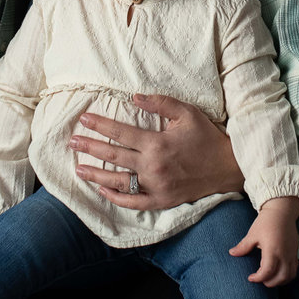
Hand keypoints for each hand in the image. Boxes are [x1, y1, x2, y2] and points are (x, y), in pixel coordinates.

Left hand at [70, 93, 243, 210]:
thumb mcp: (187, 113)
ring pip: (117, 181)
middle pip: (113, 156)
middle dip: (89, 147)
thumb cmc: (206, 137)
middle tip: (72, 141)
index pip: (120, 133)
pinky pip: (132, 201)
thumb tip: (134, 96)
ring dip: (95, 174)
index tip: (83, 119)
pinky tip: (101, 189)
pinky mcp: (160, 200)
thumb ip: (160, 103)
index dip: (100, 125)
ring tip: (78, 168)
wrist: (227, 167)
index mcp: (157, 143)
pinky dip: (115, 197)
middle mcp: (152, 166)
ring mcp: (155, 186)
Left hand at [228, 197, 298, 286]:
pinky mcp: (295, 252)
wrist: (282, 210)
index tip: (250, 277)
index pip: (267, 272)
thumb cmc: (266, 221)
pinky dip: (287, 275)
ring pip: (289, 276)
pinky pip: (295, 269)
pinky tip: (278, 272)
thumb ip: (243, 246)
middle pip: (280, 278)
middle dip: (269, 283)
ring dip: (279, 281)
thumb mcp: (253, 234)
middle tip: (260, 279)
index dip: (258, 278)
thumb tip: (232, 253)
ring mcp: (291, 253)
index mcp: (272, 250)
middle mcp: (284, 254)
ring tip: (269, 278)